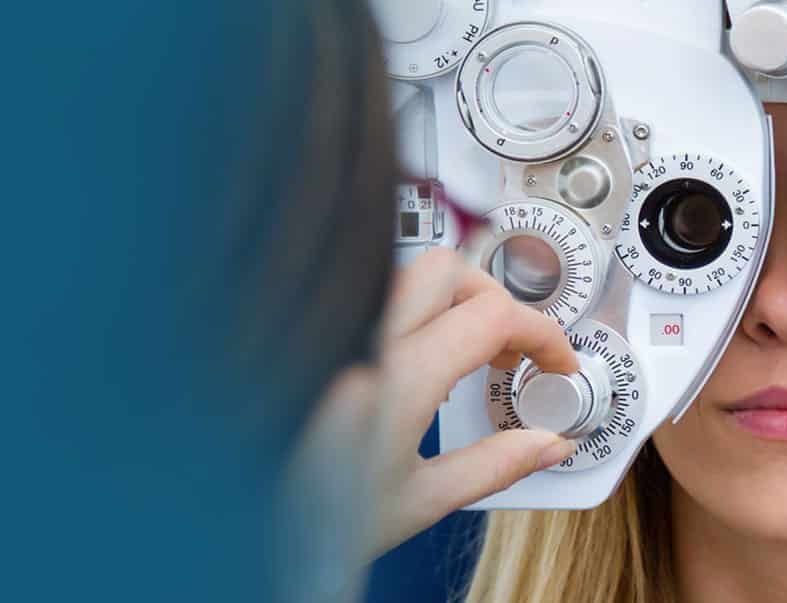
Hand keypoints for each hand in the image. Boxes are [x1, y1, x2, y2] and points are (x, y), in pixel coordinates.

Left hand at [287, 248, 580, 563]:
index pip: (494, 315)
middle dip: (495, 298)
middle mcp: (362, 337)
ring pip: (406, 275)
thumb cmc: (308, 518)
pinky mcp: (310, 341)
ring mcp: (332, 333)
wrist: (233, 517)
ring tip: (464, 353)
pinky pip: (368, 298)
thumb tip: (544, 445)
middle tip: (511, 348)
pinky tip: (411, 359)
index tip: (554, 362)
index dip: (542, 334)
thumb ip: (493, 465)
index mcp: (400, 377)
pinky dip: (405, 313)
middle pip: (451, 268)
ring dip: (448, 302)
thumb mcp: (418, 502)